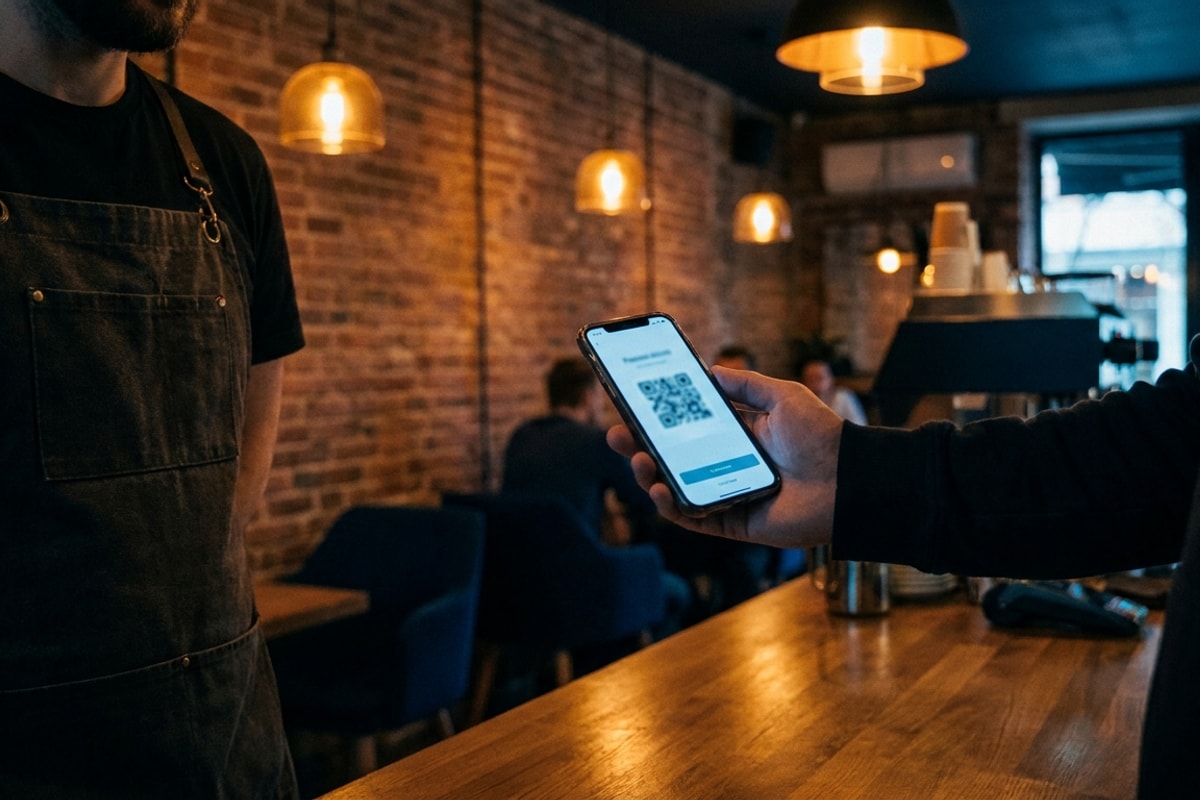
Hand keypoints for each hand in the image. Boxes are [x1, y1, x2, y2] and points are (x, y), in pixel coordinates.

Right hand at [606, 366, 843, 548]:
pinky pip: (694, 517)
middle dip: (638, 447)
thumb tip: (708, 370)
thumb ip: (745, 383)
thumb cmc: (821, 435)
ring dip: (648, 475)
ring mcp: (727, 494)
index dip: (657, 420)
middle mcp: (727, 465)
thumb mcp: (782, 395)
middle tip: (615, 435)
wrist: (848, 479)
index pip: (687, 428)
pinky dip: (672, 506)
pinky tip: (658, 490)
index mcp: (737, 436)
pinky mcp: (734, 521)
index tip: (630, 407)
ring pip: (676, 488)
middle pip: (672, 458)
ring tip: (637, 460)